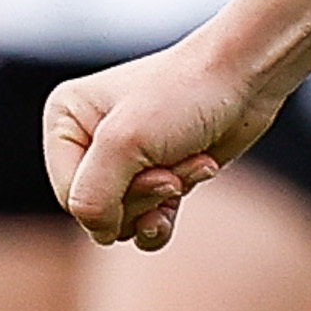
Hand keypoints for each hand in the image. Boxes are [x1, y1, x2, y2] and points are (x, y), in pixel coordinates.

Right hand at [48, 39, 277, 250]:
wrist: (246, 77)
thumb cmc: (183, 96)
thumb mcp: (125, 144)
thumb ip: (94, 197)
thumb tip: (99, 232)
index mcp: (65, 121)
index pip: (69, 196)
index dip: (109, 200)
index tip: (149, 168)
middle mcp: (87, 140)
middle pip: (99, 211)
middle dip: (142, 197)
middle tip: (171, 169)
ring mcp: (123, 161)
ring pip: (126, 220)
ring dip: (163, 201)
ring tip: (191, 164)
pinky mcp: (157, 175)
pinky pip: (150, 220)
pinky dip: (173, 210)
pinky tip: (199, 172)